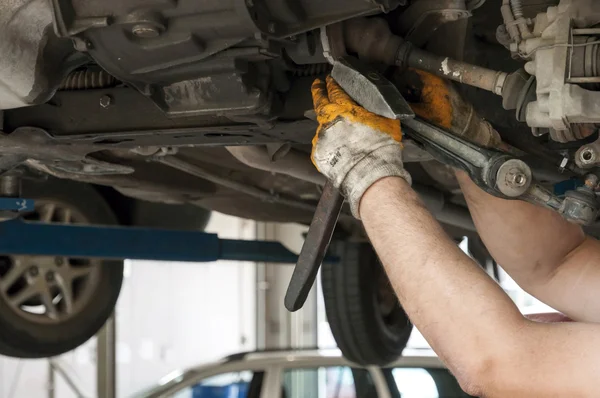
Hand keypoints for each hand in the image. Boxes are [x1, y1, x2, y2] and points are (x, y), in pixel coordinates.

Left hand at [311, 75, 410, 218]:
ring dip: (326, 121)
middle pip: (319, 102)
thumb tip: (373, 102)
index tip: (330, 79)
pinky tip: (337, 145)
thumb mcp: (384, 119)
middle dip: (318, 91)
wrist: (370, 175)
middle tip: (318, 85)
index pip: (334, 90)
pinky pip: (322, 144)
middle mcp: (328, 121)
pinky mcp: (319, 154)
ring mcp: (321, 138)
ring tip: (334, 122)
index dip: (332, 83)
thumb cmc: (380, 148)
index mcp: (344, 109)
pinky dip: (328, 142)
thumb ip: (373, 108)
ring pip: (321, 125)